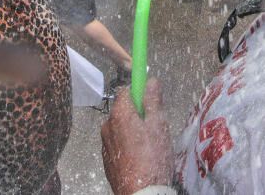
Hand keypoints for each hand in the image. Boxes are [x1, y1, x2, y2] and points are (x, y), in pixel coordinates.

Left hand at [101, 79, 173, 194]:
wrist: (141, 192)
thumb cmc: (153, 156)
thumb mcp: (159, 125)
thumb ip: (153, 101)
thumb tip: (151, 80)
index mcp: (119, 113)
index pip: (125, 90)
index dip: (139, 93)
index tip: (151, 103)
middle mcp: (107, 125)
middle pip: (123, 110)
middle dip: (137, 114)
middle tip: (154, 127)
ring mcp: (105, 144)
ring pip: (120, 128)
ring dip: (132, 131)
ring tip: (149, 146)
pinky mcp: (106, 160)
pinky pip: (117, 144)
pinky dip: (127, 145)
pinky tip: (139, 157)